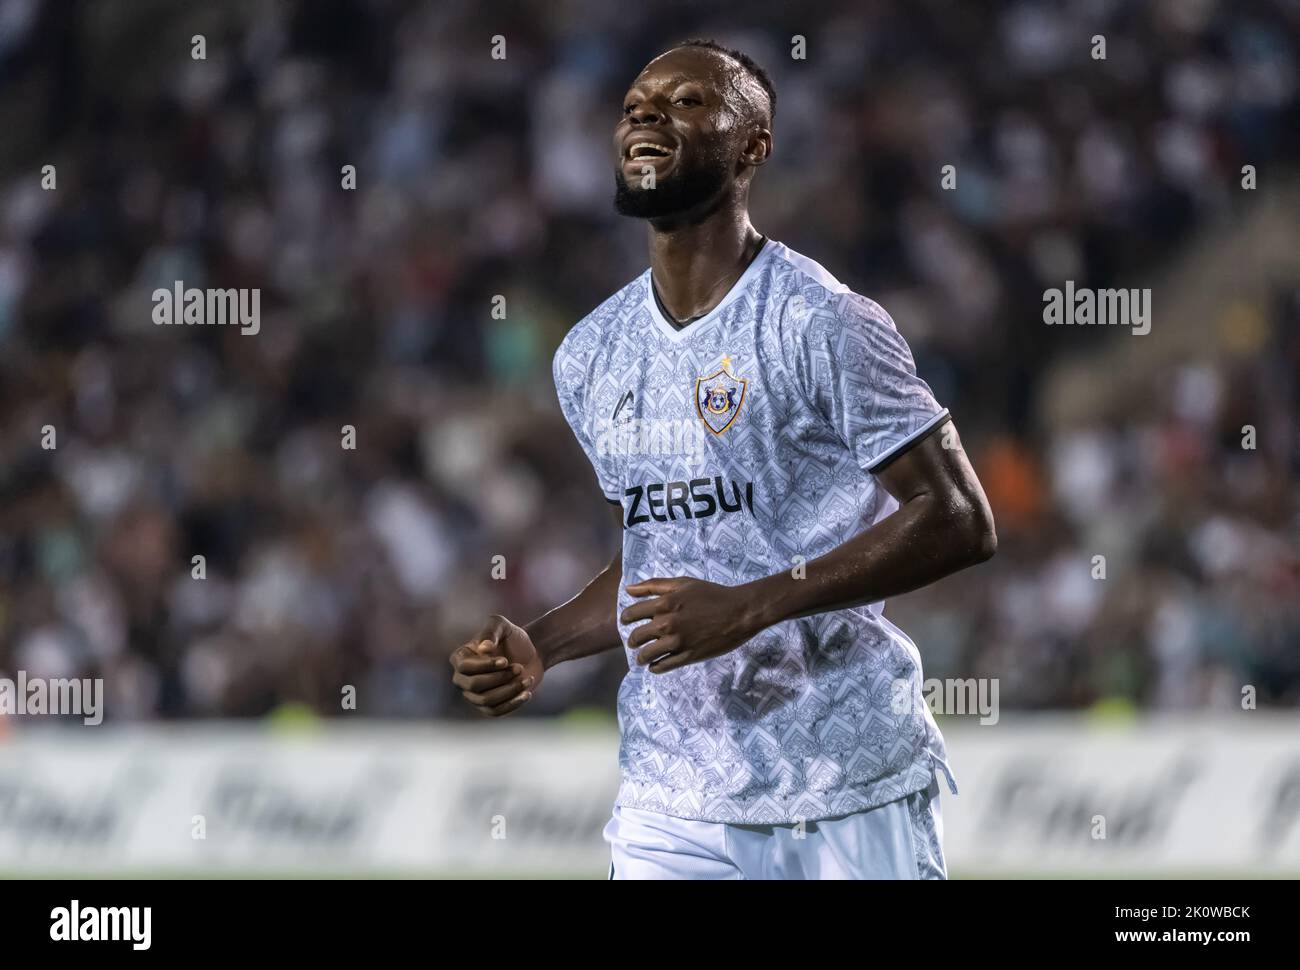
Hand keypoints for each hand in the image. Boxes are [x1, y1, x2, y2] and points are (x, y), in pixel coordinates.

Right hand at [449, 614, 542, 715]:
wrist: (531, 654)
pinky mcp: (489, 706)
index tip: (505, 660)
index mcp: (460, 658)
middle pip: (474, 685)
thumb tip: (483, 648)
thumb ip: (491, 631)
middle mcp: (463, 678)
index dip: (485, 666)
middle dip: (499, 678)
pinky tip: (527, 693)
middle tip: (519, 668)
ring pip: (485, 700)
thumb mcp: (503, 626)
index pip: (465, 667)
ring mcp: (474, 694)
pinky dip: (512, 704)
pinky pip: (495, 712)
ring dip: (509, 690)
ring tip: (527, 679)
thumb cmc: (513, 638)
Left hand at [620, 577, 761, 673]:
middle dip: (632, 640)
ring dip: (641, 657)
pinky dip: (655, 667)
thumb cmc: (712, 595)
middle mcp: (667, 624)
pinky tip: (655, 665)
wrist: (739, 612)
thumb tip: (628, 589)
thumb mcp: (683, 583)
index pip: (631, 614)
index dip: (625, 619)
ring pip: (646, 654)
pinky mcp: (688, 656)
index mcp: (664, 604)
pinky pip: (663, 666)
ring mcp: (677, 642)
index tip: (626, 622)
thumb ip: (654, 585)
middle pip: (636, 637)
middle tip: (634, 642)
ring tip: (642, 657)